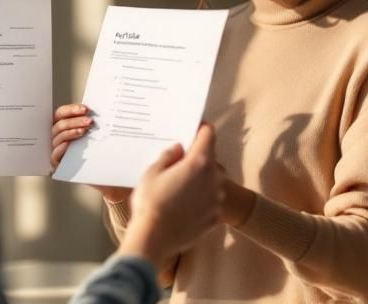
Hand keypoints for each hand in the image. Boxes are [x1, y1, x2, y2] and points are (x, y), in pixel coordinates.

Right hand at [50, 103, 130, 201]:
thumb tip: (98, 107)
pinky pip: (55, 154)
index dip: (71, 110)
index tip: (86, 109)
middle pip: (59, 124)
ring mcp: (56, 150)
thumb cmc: (99, 152)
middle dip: (75, 121)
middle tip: (90, 121)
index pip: (60, 114)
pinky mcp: (56, 163)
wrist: (104, 175)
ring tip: (85, 131)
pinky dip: (62, 148)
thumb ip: (91, 123)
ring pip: (58, 137)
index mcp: (63, 126)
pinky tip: (70, 144)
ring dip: (71, 131)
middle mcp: (57, 137)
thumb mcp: (96, 135)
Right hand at [118, 124, 224, 263]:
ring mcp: (217, 199)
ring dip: (201, 179)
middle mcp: (214, 178)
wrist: (154, 239)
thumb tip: (178, 149)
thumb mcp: (152, 172)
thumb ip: (168, 156)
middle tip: (180, 161)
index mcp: (198, 162)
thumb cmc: (150, 202)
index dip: (201, 128)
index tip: (193, 129)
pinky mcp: (215, 217)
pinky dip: (202, 199)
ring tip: (180, 186)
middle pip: (211, 158)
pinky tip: (184, 204)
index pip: (209, 134)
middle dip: (198, 157)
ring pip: (213, 180)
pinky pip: (211, 200)